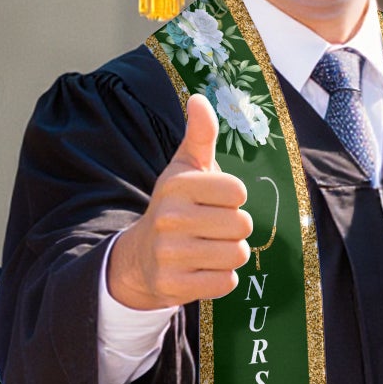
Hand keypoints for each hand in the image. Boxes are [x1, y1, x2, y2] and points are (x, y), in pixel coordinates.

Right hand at [105, 94, 253, 309]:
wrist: (141, 256)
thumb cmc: (175, 206)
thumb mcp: (185, 168)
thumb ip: (200, 135)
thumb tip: (200, 98)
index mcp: (177, 185)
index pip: (237, 191)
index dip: (232, 198)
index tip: (213, 201)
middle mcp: (171, 218)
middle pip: (242, 225)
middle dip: (234, 228)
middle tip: (212, 228)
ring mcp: (170, 254)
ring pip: (236, 255)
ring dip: (230, 254)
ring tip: (208, 248)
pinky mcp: (174, 285)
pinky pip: (226, 283)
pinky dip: (221, 278)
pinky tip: (202, 268)